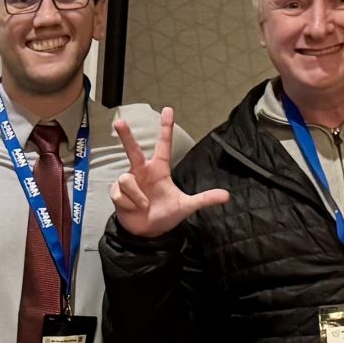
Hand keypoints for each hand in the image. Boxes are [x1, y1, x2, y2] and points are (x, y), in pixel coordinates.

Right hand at [109, 107, 228, 238]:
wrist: (148, 233)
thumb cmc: (166, 215)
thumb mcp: (186, 206)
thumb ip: (204, 198)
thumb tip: (227, 195)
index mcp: (159, 170)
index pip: (163, 145)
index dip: (166, 127)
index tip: (168, 110)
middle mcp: (142, 171)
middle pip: (133, 149)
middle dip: (125, 135)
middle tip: (119, 121)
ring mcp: (128, 181)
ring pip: (127, 180)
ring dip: (137, 196)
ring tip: (144, 206)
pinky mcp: (117, 193)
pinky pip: (121, 193)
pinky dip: (129, 203)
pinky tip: (133, 208)